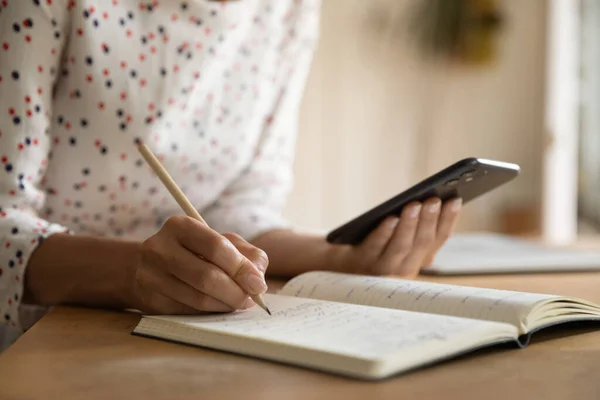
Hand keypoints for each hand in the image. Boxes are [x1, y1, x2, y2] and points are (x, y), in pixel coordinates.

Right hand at [132, 216, 268, 313]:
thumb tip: (257, 278)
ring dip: (225, 305)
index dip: (241, 268)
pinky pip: (188, 312)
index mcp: (180, 226)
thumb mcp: (219, 241)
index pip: (216, 247)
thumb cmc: (193, 251)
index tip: (258, 284)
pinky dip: (209, 312)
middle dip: (235, 292)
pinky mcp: (150, 300)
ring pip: (198, 299)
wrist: (149, 266)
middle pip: (206, 276)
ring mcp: (151, 276)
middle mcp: (159, 249)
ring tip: (238, 303)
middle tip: (250, 299)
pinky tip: (218, 307)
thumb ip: (244, 253)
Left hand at [331, 197, 461, 277]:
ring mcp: (384, 268)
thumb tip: (432, 196)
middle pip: (422, 243)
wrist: (339, 262)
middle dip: (429, 220)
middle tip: (434, 200)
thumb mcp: (399, 235)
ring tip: (414, 204)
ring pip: (401, 247)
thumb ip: (416, 223)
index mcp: (420, 258)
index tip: (455, 199)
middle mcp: (406, 268)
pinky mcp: (362, 263)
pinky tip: (389, 218)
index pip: (439, 238)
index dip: (448, 219)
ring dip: (409, 225)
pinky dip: (384, 234)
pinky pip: (375, 248)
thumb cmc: (375, 243)